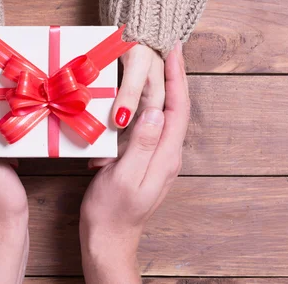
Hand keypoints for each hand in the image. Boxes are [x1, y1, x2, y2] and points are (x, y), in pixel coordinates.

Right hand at [79, 43, 189, 283]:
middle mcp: (168, 155)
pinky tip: (142, 97)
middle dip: (175, 77)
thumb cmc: (112, 212)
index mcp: (166, 156)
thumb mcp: (124, 176)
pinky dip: (152, 105)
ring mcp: (159, 159)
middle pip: (178, 108)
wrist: (109, 239)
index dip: (177, 78)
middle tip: (168, 49)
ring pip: (167, 116)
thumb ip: (141, 145)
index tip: (173, 51)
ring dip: (165, 88)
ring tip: (159, 65)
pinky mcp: (147, 161)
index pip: (178, 108)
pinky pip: (155, 126)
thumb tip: (155, 111)